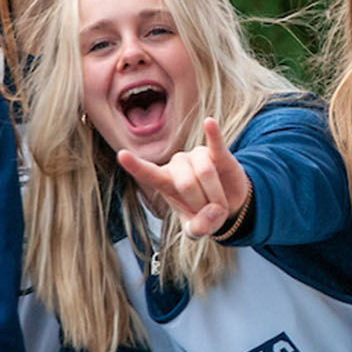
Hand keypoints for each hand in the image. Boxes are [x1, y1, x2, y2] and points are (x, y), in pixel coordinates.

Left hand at [117, 117, 250, 238]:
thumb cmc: (204, 213)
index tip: (122, 155)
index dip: (135, 165)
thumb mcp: (197, 228)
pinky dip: (213, 135)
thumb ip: (197, 228)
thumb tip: (209, 216)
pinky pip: (215, 144)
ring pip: (205, 172)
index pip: (148, 173)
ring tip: (220, 204)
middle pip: (186, 183)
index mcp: (165, 182)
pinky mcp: (218, 153)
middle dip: (202, 203)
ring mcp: (197, 156)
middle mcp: (177, 164)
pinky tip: (209, 123)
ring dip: (216, 196)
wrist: (229, 203)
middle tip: (210, 213)